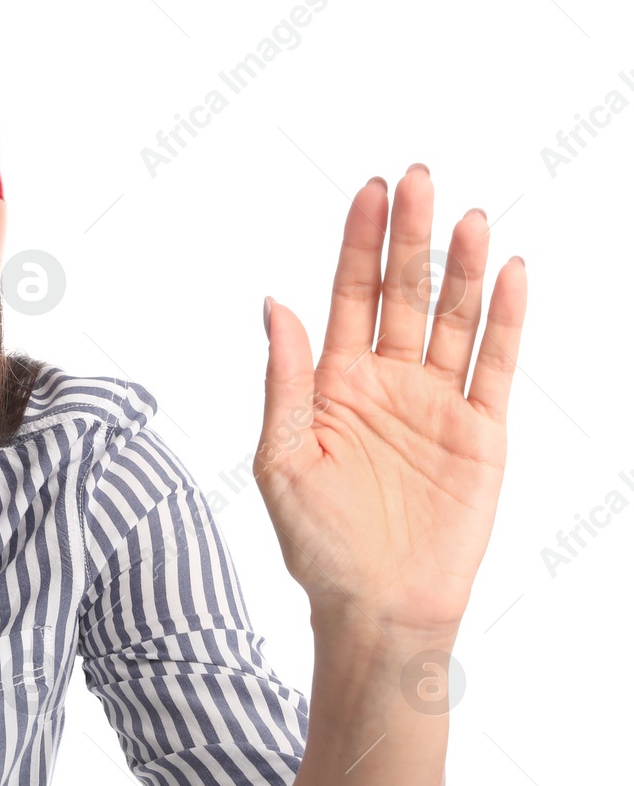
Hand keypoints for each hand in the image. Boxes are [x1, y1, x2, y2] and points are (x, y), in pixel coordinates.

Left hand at [253, 165, 528, 636]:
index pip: (348, 298)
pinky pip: (494, 365)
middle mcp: (386, 384)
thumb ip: (286, 379)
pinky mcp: (481, 432)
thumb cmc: (317, 542)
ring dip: (461, 268)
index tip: (369, 191)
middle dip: (409, 237)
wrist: (377, 607)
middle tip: (418, 178)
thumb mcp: (281, 457)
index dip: (358, 245)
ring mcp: (436, 404)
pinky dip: (505, 319)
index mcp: (332, 385)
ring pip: (452, 319)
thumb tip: (274, 303)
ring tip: (469, 216)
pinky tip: (511, 273)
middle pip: (402, 294)